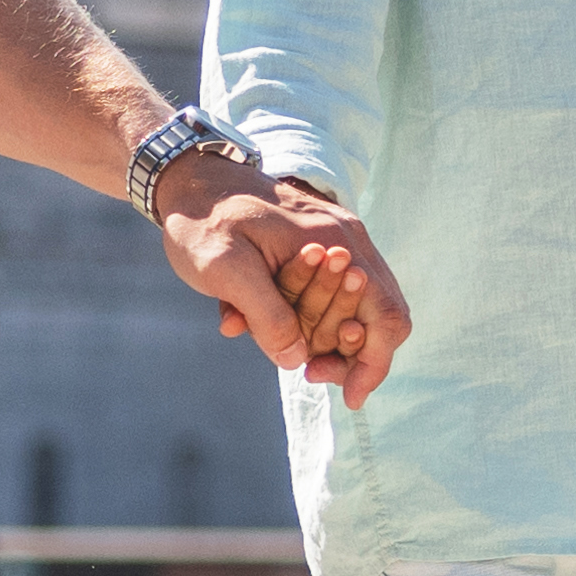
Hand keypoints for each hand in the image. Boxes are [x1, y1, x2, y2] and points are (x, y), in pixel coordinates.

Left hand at [163, 172, 406, 399]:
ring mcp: (338, 241)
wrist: (189, 177)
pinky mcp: (321, 247)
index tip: (350, 398)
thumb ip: (266, 314)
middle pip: (379, 316)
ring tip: (279, 344)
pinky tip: (261, 319)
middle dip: (347, 355)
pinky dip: (308, 318)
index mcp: (335, 241)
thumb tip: (296, 360)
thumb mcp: (225, 269)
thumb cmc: (204, 220)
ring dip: (324, 337)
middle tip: (306, 370)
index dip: (374, 364)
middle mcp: (348, 240)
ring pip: (357, 308)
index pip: (385, 315)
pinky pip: (332, 294)